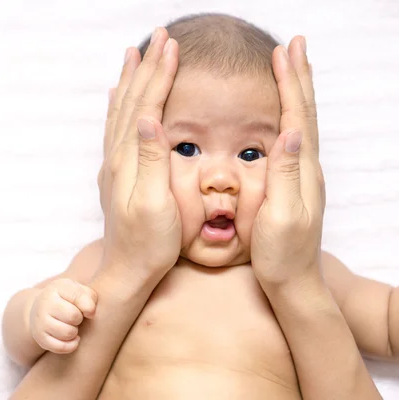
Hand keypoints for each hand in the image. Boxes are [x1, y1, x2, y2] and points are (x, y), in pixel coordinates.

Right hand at [29, 279, 97, 353]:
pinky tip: (72, 338)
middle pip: (73, 316)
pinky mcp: (40, 338)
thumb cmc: (67, 299)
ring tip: (72, 326)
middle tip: (77, 318)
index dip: (89, 306)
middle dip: (80, 319)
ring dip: (75, 332)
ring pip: (68, 333)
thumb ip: (89, 297)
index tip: (89, 310)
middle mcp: (45, 303)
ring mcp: (40, 321)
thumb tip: (91, 313)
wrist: (41, 309)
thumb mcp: (79, 291)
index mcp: (56, 287)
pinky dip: (71, 345)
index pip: (78, 297)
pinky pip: (61, 347)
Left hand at [97, 28, 181, 281]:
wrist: (127, 269)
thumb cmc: (149, 244)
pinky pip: (114, 129)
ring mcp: (114, 164)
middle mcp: (117, 157)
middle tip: (159, 37)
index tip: (172, 46)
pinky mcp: (116, 173)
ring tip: (135, 53)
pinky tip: (119, 96)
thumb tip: (148, 119)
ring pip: (121, 110)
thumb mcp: (157, 205)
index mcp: (130, 162)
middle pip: (132, 101)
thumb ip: (151, 161)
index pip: (146, 107)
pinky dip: (118, 106)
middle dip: (146, 67)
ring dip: (130, 80)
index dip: (159, 76)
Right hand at [251, 36, 325, 288]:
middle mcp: (307, 168)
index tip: (282, 53)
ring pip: (300, 122)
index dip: (290, 83)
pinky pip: (292, 138)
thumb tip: (289, 132)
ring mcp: (302, 175)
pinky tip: (283, 113)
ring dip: (296, 92)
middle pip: (303, 112)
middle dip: (298, 77)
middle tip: (293, 46)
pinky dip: (289, 115)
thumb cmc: (281, 253)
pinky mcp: (293, 183)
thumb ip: (286, 174)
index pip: (296, 116)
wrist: (292, 280)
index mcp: (303, 170)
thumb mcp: (282, 215)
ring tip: (292, 69)